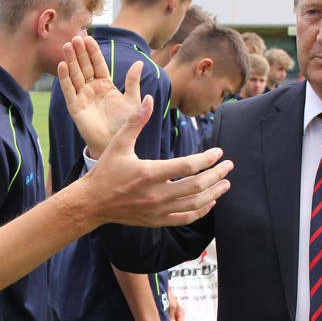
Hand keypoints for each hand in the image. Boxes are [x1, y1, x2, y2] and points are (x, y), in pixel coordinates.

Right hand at [57, 35, 142, 158]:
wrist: (116, 143)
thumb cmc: (125, 124)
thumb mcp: (132, 100)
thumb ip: (133, 82)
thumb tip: (139, 63)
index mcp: (106, 85)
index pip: (98, 64)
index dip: (93, 52)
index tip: (88, 38)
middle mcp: (92, 89)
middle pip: (84, 66)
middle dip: (80, 52)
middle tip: (75, 38)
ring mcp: (82, 97)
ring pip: (75, 75)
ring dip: (71, 61)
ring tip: (66, 46)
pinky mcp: (75, 107)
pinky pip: (69, 90)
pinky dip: (64, 78)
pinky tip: (62, 65)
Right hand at [81, 95, 232, 227]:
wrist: (92, 202)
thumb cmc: (106, 171)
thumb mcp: (119, 144)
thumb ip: (136, 121)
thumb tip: (149, 99)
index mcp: (149, 173)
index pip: (188, 166)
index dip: (207, 159)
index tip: (218, 153)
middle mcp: (156, 194)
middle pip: (197, 185)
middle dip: (217, 175)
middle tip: (229, 166)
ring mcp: (158, 210)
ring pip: (194, 203)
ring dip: (214, 193)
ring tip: (226, 183)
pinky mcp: (156, 221)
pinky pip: (185, 218)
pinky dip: (201, 210)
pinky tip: (210, 202)